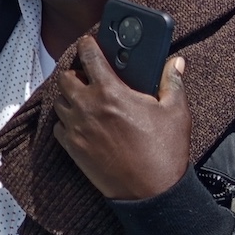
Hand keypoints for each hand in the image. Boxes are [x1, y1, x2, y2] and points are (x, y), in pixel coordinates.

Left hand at [52, 35, 190, 200]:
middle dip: (75, 71)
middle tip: (89, 74)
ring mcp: (77, 128)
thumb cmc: (164, 152)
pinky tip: (82, 121)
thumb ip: (172, 82)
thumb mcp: (175, 112)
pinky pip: (59, 126)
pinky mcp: (72, 148)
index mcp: (111, 92)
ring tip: (86, 97)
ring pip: (60, 101)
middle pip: (65, 77)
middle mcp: (87, 107)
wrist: (151, 193)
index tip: (88, 41)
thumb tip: (175, 62)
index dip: (87, 44)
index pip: (89, 56)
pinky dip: (66, 120)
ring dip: (69, 95)